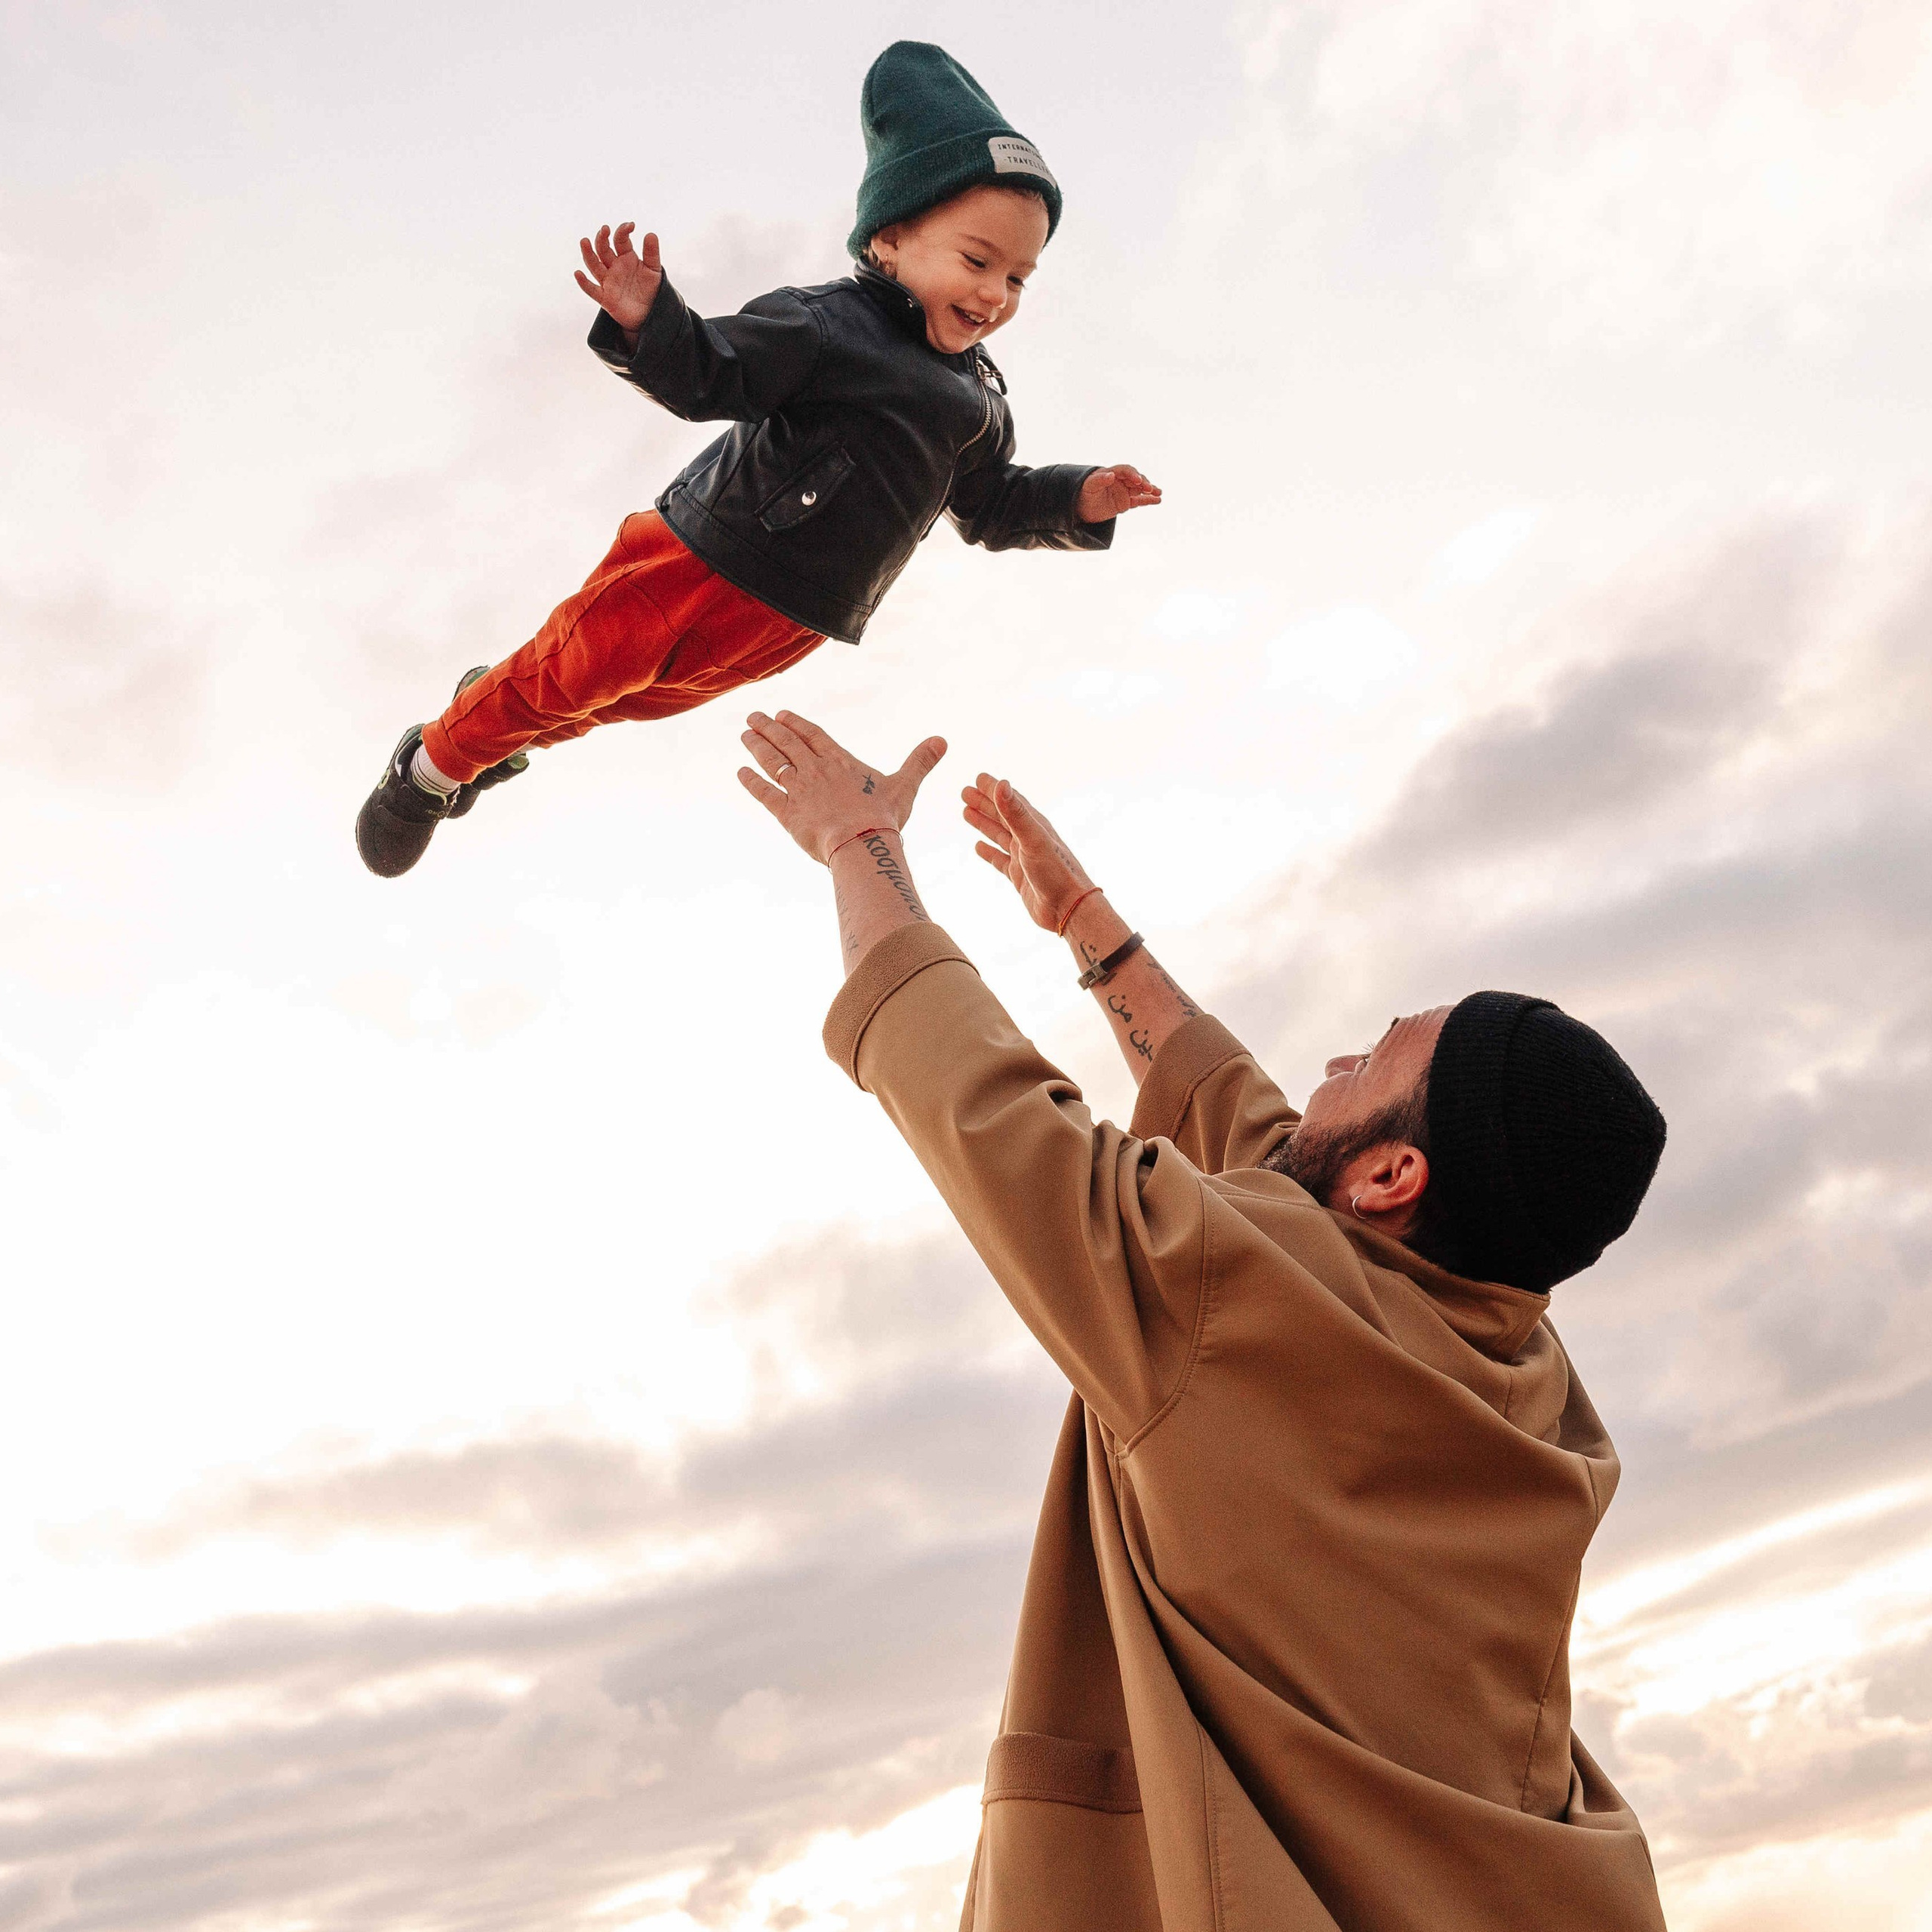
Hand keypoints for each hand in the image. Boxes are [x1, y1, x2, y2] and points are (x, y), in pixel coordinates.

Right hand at [574, 222, 662, 332]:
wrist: (651, 314)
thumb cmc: (651, 290)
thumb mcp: (654, 270)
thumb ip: (651, 253)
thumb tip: (651, 234)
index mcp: (626, 256)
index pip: (620, 239)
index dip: (623, 231)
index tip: (631, 226)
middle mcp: (614, 266)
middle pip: (603, 249)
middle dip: (602, 238)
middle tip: (605, 230)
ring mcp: (608, 281)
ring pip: (594, 265)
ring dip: (588, 254)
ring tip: (585, 241)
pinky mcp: (605, 298)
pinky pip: (592, 289)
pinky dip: (584, 282)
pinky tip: (578, 273)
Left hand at [739, 710, 946, 862]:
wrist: (861, 843)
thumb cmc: (883, 817)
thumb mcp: (905, 786)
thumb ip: (920, 762)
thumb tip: (942, 740)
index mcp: (840, 762)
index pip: (814, 736)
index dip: (796, 724)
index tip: (781, 714)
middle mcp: (815, 770)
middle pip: (787, 743)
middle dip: (768, 728)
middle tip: (753, 717)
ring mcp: (799, 790)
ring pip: (772, 762)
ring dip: (757, 746)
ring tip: (745, 735)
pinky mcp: (787, 814)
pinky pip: (765, 793)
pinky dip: (751, 782)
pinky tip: (740, 772)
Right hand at [961, 774, 1095, 932]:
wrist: (1069, 909)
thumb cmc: (1056, 873)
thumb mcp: (1033, 839)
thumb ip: (1016, 813)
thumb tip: (1002, 784)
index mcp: (1034, 825)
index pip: (1010, 800)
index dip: (994, 789)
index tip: (978, 778)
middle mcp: (1029, 838)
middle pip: (1002, 816)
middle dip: (984, 803)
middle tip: (964, 792)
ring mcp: (1024, 857)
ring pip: (999, 835)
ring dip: (983, 824)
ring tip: (966, 812)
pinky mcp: (1020, 876)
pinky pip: (1000, 860)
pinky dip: (989, 852)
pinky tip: (978, 847)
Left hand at [1077, 464, 1161, 522]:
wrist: (1082, 508)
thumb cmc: (1084, 493)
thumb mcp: (1089, 486)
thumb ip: (1100, 480)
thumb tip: (1111, 475)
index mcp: (1112, 473)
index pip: (1126, 470)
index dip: (1132, 474)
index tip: (1138, 480)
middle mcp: (1120, 481)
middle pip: (1136, 479)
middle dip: (1143, 483)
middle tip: (1149, 488)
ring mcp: (1124, 492)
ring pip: (1140, 489)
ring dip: (1150, 490)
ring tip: (1158, 493)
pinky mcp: (1126, 503)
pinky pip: (1139, 500)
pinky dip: (1148, 500)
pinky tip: (1158, 500)